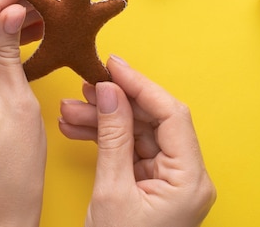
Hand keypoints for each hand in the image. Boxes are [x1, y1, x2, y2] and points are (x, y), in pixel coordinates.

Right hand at [59, 56, 215, 226]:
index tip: (113, 66)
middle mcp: (186, 176)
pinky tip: (77, 129)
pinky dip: (104, 139)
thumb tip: (109, 92)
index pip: (171, 114)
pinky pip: (129, 150)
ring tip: (69, 111)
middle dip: (115, 103)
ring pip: (137, 133)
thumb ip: (113, 136)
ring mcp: (169, 181)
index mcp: (190, 179)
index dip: (141, 85)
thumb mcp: (112, 192)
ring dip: (104, 120)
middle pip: (153, 121)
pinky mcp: (151, 185)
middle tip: (85, 87)